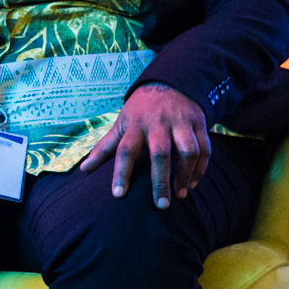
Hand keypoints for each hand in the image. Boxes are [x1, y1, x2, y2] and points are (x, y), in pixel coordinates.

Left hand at [79, 83, 210, 208]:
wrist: (169, 83)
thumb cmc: (140, 111)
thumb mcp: (121, 124)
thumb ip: (104, 148)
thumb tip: (83, 170)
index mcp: (135, 125)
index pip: (125, 150)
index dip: (120, 172)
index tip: (118, 195)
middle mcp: (158, 123)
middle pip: (160, 153)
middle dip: (160, 180)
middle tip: (160, 205)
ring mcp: (180, 123)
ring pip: (187, 151)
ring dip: (185, 174)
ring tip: (180, 195)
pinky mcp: (198, 124)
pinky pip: (204, 149)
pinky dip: (201, 168)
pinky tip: (192, 183)